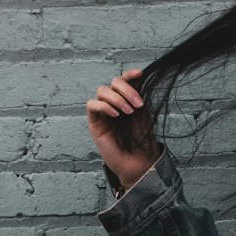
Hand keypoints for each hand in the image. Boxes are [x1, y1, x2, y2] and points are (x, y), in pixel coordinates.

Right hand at [86, 67, 161, 188]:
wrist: (139, 161)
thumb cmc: (142, 139)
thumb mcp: (143, 113)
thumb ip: (138, 95)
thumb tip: (138, 76)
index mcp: (126, 99)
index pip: (124, 80)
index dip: (130, 74)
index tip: (140, 74)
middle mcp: (114, 102)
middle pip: (114, 82)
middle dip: (126, 90)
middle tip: (138, 105)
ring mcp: (103, 112)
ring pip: (102, 91)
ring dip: (117, 99)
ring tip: (128, 113)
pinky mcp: (94, 122)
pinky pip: (92, 105)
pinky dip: (104, 106)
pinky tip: (115, 115)